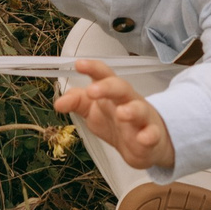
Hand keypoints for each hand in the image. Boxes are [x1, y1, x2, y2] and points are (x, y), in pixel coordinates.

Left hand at [53, 61, 174, 170]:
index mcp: (112, 93)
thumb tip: (58, 102)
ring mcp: (142, 118)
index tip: (79, 64)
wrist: (144, 144)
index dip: (92, 68)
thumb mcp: (93, 111)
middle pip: (121, 87)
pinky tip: (143, 138)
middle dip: (108, 87)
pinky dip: (148, 136)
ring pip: (140, 109)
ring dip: (132, 110)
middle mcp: (128, 101)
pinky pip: (152, 134)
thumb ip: (76, 102)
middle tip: (92, 91)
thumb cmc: (116, 122)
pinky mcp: (151, 136)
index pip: (103, 75)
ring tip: (122, 113)